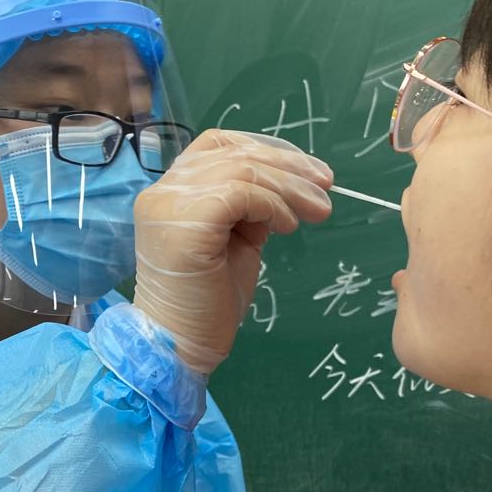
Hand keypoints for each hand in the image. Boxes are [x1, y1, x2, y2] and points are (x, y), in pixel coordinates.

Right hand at [132, 130, 332, 373]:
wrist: (179, 346)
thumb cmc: (207, 303)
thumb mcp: (236, 241)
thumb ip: (251, 209)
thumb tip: (290, 188)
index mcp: (171, 192)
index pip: (217, 145)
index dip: (266, 150)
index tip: (307, 172)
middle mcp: (163, 191)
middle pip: (235, 153)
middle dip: (290, 166)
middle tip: (327, 187)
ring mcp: (169, 205)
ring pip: (243, 170)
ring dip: (290, 188)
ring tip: (317, 212)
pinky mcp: (185, 223)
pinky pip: (242, 193)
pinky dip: (274, 206)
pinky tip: (289, 227)